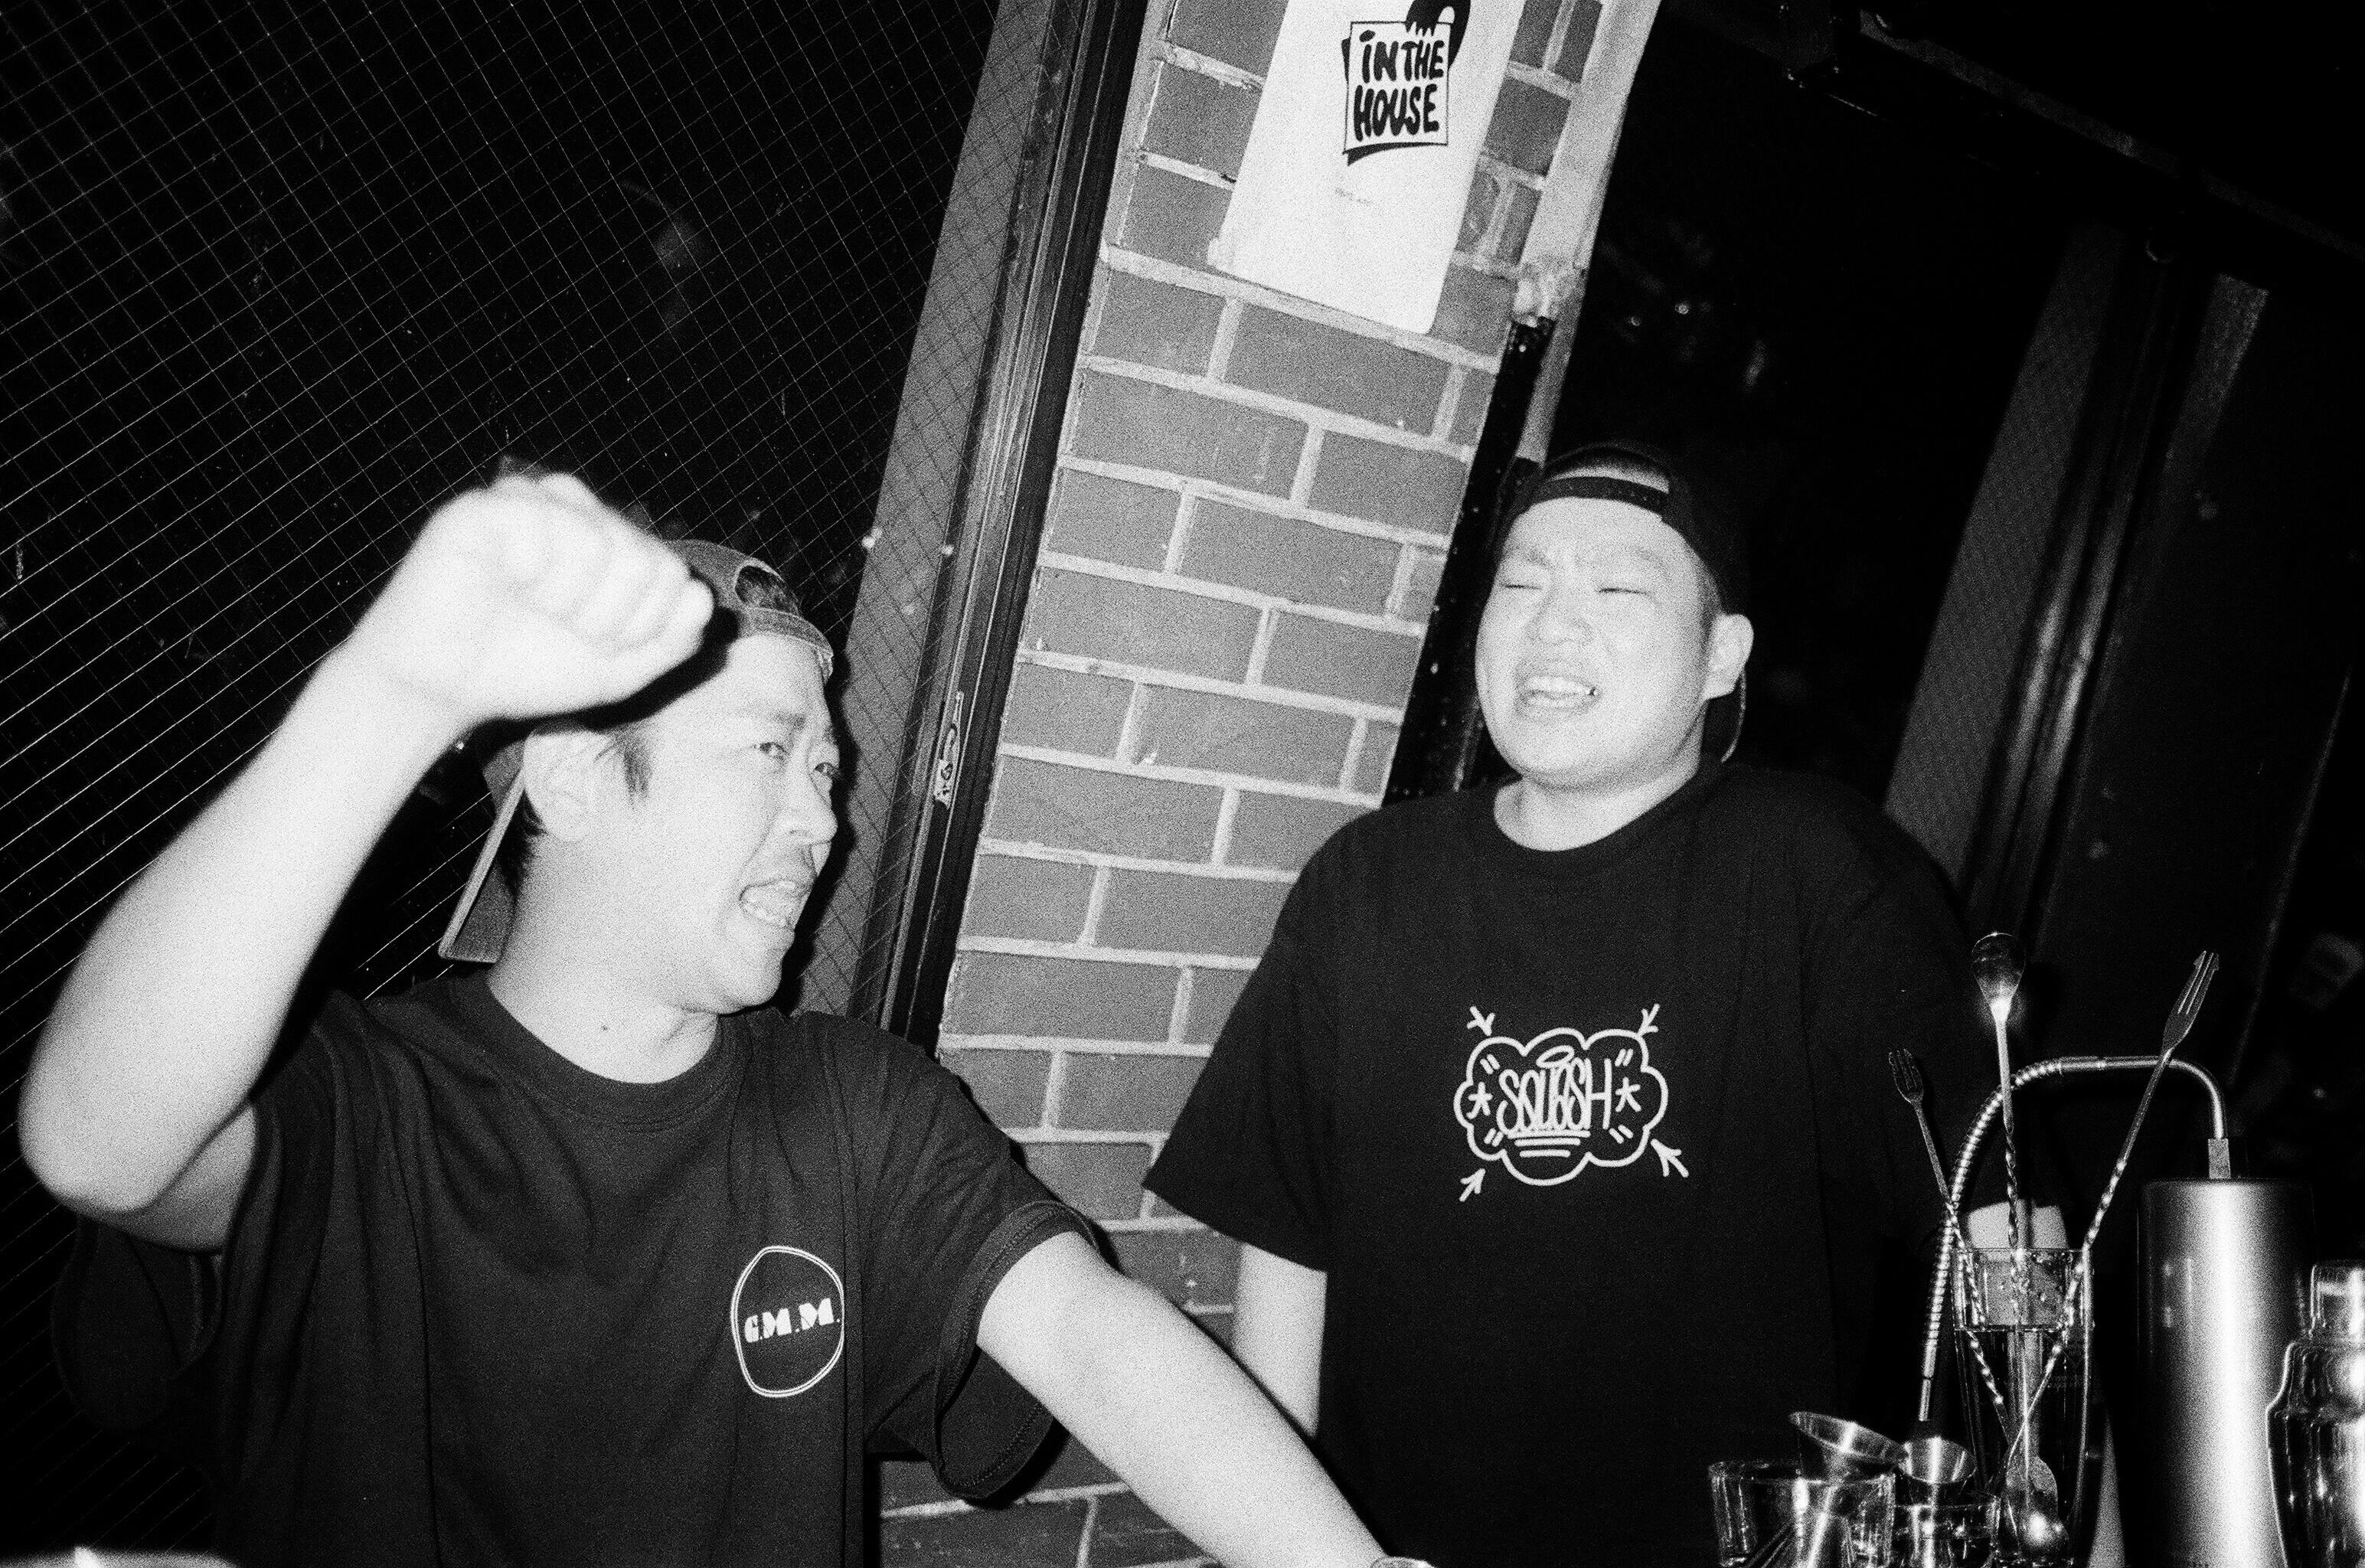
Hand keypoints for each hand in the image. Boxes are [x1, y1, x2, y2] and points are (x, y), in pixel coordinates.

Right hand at [341, 471, 712, 733]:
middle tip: (566, 630)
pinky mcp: (485, 506)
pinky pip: (542, 522)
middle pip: (644, 558)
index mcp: (612, 546)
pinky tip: (506, 582)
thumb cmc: (526, 668)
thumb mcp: (617, 671)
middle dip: (612, 619)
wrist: (443, 686)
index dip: (646, 625)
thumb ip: (670, 641)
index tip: (602, 645)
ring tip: (536, 609)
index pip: (672, 573)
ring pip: (601, 538)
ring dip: (574, 599)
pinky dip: (533, 571)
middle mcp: (578, 516)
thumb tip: (699, 596)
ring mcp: (532, 505)